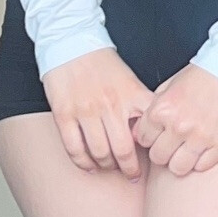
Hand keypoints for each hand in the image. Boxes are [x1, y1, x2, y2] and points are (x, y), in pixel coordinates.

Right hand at [40, 47, 153, 179]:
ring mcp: (86, 110)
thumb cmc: (102, 61)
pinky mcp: (64, 113)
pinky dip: (82, 162)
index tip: (152, 160)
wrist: (71, 41)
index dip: (150, 151)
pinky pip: (74, 148)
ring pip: (99, 153)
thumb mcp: (129, 78)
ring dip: (106, 166)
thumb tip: (149, 132)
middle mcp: (110, 104)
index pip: (147, 131)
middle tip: (132, 175)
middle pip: (123, 150)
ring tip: (109, 167)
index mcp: (130, 94)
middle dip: (130, 169)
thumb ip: (140, 103)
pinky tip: (88, 166)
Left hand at [132, 63, 217, 176]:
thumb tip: (139, 132)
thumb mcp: (170, 85)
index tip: (159, 133)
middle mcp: (179, 126)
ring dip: (181, 160)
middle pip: (158, 157)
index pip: (143, 139)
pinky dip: (201, 160)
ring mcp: (201, 138)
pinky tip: (204, 146)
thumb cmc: (202, 75)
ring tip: (188, 148)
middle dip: (163, 150)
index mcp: (163, 109)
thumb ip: (153, 109)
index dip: (150, 136)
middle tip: (174, 141)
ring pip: (178, 168)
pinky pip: (201, 167)